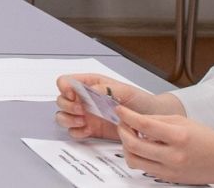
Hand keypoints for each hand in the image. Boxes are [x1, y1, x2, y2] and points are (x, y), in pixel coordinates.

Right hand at [54, 74, 181, 141]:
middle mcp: (84, 99)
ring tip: (83, 121)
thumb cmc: (141, 101)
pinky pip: (73, 132)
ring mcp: (85, 115)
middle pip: (61, 100)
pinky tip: (87, 130)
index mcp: (90, 84)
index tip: (73, 95)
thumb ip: (107, 88)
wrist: (151, 121)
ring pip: (63, 116)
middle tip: (82, 110)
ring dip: (68, 119)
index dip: (65, 87)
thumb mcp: (126, 90)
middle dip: (68, 106)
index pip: (66, 81)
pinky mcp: (89, 130)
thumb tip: (91, 90)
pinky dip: (76, 132)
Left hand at [116, 105, 213, 187]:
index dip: (126, 116)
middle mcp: (173, 156)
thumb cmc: (208, 140)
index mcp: (179, 137)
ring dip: (126, 146)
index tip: (119, 110)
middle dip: (122, 131)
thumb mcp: (183, 121)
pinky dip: (138, 156)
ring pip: (134, 160)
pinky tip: (142, 147)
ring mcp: (169, 170)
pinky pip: (144, 167)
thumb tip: (135, 118)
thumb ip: (157, 120)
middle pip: (133, 145)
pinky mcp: (167, 178)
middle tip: (122, 123)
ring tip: (130, 135)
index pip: (143, 125)